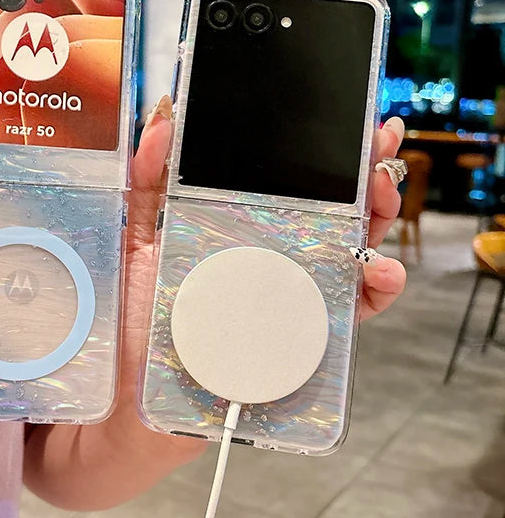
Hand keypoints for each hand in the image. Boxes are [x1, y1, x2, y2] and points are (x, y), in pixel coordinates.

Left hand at [119, 107, 407, 450]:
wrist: (134, 400)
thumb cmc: (136, 319)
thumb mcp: (138, 241)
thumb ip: (147, 183)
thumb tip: (163, 117)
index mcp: (237, 230)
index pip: (289, 185)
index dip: (322, 153)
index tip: (346, 120)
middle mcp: (271, 259)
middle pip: (330, 212)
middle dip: (362, 174)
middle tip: (381, 140)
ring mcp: (288, 297)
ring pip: (350, 252)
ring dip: (378, 220)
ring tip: (383, 191)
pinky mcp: (298, 339)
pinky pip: (348, 314)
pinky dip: (373, 290)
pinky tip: (379, 269)